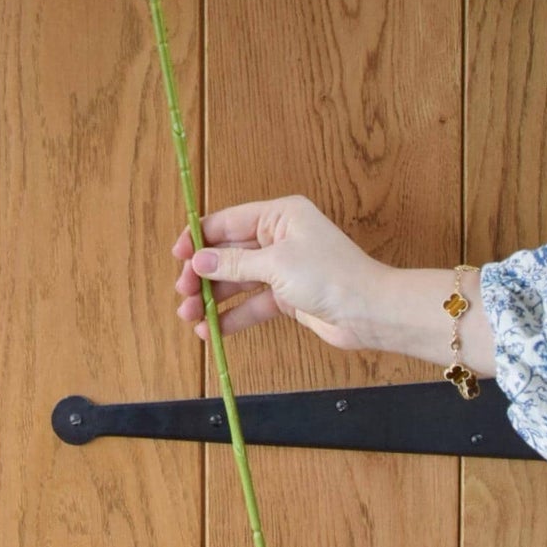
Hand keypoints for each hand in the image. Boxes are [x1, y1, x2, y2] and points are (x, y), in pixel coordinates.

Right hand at [171, 193, 383, 349]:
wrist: (369, 312)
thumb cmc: (329, 276)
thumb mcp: (276, 264)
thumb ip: (235, 263)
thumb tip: (199, 260)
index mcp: (279, 216)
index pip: (228, 222)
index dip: (199, 237)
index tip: (177, 255)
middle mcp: (279, 238)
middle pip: (230, 253)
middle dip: (204, 273)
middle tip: (183, 293)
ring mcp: (283, 268)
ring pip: (238, 280)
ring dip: (213, 297)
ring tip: (189, 316)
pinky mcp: (288, 296)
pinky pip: (252, 303)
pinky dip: (232, 315)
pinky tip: (212, 330)